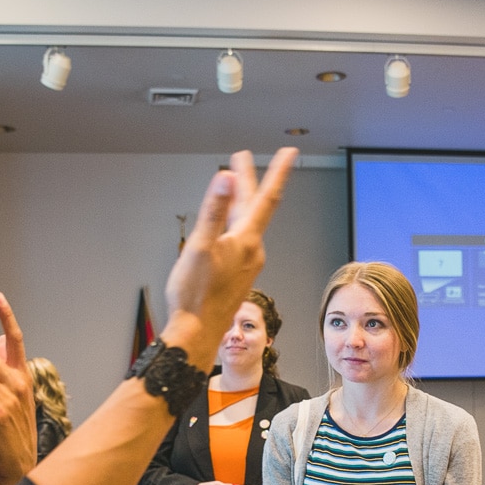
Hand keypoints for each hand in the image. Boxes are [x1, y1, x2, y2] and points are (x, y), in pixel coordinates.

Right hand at [161, 148, 297, 367]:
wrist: (197, 331)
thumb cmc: (195, 295)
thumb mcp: (200, 246)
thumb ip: (213, 210)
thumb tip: (226, 178)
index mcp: (246, 241)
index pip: (266, 198)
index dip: (278, 172)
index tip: (289, 153)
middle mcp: (252, 251)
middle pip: (253, 207)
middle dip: (247, 180)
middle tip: (242, 157)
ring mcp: (246, 263)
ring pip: (245, 223)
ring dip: (238, 201)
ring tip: (231, 184)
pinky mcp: (238, 274)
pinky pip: (239, 239)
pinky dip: (233, 222)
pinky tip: (224, 224)